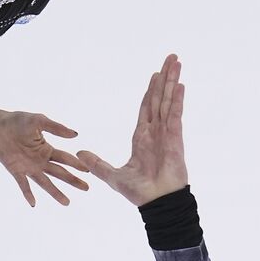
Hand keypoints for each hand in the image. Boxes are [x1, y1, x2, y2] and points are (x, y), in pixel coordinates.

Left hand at [0, 107, 89, 206]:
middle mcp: (40, 161)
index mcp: (47, 149)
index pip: (65, 158)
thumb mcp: (38, 121)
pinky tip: (33, 204)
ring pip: (45, 183)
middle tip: (86, 188)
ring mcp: (29, 167)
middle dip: (73, 181)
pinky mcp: (16, 171)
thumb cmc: (17, 121)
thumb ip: (56, 128)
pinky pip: (23, 185)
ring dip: (56, 192)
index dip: (77, 164)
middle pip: (60, 173)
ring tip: (67, 203)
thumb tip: (75, 135)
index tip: (89, 171)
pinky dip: (28, 194)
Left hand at [77, 54, 187, 206]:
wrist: (156, 203)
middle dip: (165, 78)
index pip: (147, 107)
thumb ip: (97, 163)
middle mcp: (156, 131)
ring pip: (168, 101)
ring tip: (176, 62)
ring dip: (172, 81)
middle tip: (170, 57)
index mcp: (142, 137)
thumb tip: (79, 154)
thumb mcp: (112, 176)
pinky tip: (180, 85)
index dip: (150, 91)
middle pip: (159, 98)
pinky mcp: (175, 139)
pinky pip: (176, 115)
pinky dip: (178, 100)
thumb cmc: (139, 192)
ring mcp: (167, 133)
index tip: (155, 75)